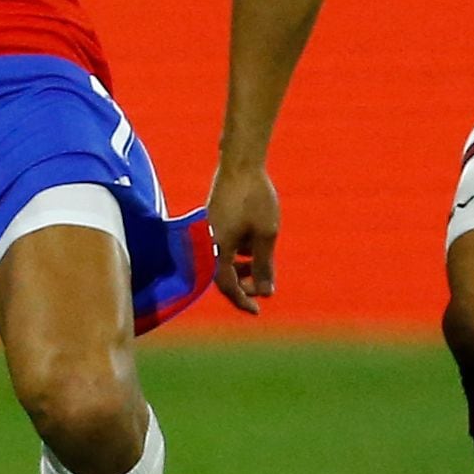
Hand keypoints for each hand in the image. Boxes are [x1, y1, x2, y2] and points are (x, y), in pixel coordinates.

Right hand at [207, 161, 280, 314]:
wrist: (240, 163)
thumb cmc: (255, 198)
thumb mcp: (266, 235)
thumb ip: (264, 266)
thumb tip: (265, 292)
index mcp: (218, 248)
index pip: (227, 285)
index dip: (242, 300)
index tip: (257, 310)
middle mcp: (207, 242)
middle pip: (221, 275)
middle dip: (242, 285)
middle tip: (262, 289)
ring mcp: (207, 230)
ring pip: (222, 260)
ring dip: (241, 268)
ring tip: (261, 266)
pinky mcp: (211, 221)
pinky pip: (222, 246)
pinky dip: (237, 253)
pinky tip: (253, 245)